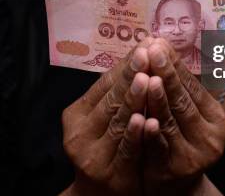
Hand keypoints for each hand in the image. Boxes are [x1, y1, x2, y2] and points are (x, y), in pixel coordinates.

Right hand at [61, 38, 153, 195]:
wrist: (102, 195)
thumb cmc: (107, 147)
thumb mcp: (103, 119)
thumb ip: (116, 93)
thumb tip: (139, 52)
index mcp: (76, 116)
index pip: (103, 85)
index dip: (125, 64)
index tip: (143, 45)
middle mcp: (79, 135)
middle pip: (111, 100)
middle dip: (132, 74)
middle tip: (148, 52)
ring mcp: (94, 157)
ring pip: (119, 122)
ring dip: (135, 99)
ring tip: (149, 78)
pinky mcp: (112, 176)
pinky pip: (127, 151)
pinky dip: (136, 134)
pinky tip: (147, 119)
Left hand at [142, 39, 224, 194]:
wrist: (173, 185)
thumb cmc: (176, 139)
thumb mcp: (185, 115)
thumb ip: (178, 87)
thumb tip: (161, 43)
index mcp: (218, 120)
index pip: (194, 87)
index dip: (175, 65)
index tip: (159, 43)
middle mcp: (211, 138)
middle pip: (183, 100)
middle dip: (165, 73)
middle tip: (152, 50)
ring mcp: (193, 155)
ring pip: (171, 120)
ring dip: (157, 98)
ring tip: (146, 77)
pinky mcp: (172, 170)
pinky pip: (159, 147)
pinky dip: (150, 131)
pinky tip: (140, 118)